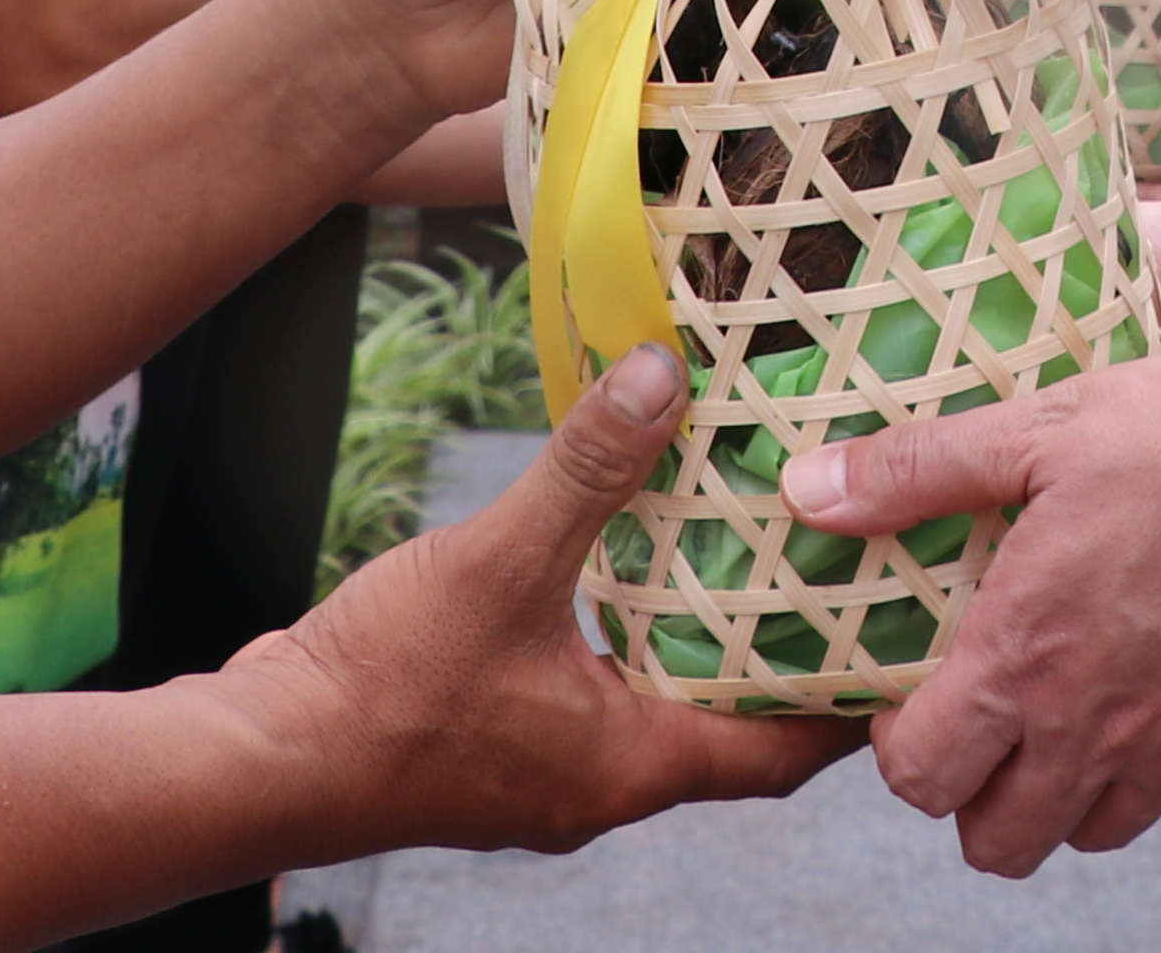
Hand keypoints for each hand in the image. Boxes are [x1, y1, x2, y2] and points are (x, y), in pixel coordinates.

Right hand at [240, 346, 847, 857]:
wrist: (255, 759)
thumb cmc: (380, 692)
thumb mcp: (499, 560)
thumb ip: (588, 470)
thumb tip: (663, 377)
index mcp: (631, 766)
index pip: (781, 751)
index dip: (849, 701)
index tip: (905, 637)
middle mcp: (601, 783)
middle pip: (731, 732)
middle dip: (784, 660)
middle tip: (840, 575)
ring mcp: (545, 769)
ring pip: (658, 709)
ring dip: (702, 644)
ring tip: (748, 554)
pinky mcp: (495, 744)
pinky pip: (593, 693)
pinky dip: (629, 640)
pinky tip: (626, 568)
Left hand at [786, 351, 1160, 874]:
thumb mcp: (1054, 420)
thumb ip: (924, 468)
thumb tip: (808, 492)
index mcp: (1026, 655)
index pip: (918, 775)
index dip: (895, 740)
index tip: (905, 678)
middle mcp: (1091, 726)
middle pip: (989, 841)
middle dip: (960, 792)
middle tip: (967, 705)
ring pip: (1073, 833)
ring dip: (1043, 792)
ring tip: (1043, 702)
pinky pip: (1153, 797)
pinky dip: (1123, 772)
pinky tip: (1128, 684)